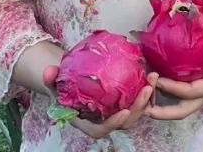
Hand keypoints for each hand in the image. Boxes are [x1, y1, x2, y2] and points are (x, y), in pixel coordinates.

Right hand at [41, 65, 155, 138]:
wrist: (71, 77)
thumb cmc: (62, 85)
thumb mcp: (54, 82)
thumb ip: (50, 79)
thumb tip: (48, 72)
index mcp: (87, 121)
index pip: (101, 130)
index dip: (113, 123)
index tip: (124, 112)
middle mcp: (104, 119)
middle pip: (125, 121)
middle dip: (138, 107)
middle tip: (147, 89)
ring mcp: (116, 110)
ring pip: (135, 111)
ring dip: (147, 97)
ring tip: (153, 78)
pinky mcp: (124, 101)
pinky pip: (138, 99)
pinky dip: (146, 88)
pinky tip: (151, 74)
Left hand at [145, 34, 202, 120]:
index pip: (192, 91)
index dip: (173, 87)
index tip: (157, 78)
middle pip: (183, 110)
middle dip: (163, 112)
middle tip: (144, 106)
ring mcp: (202, 93)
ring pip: (180, 106)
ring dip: (162, 106)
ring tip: (144, 98)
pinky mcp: (197, 90)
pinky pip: (180, 98)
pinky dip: (166, 96)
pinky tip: (154, 88)